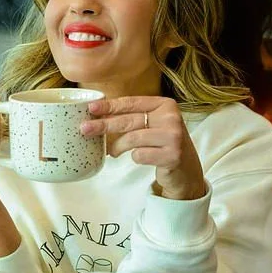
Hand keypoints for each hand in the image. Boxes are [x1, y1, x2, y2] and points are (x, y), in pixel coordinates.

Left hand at [80, 96, 207, 199]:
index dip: (110, 105)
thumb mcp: (153, 125)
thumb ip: (133, 118)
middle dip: (104, 125)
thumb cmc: (163, 144)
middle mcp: (171, 118)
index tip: (91, 108)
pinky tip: (139, 158)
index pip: (132, 102)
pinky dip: (134, 157)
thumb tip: (98, 116)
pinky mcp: (172, 155)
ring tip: (112, 152)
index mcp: (165, 105)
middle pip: (129, 120)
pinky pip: (140, 155)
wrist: (186, 170)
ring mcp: (173, 137)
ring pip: (132, 139)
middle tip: (85, 129)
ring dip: (117, 147)